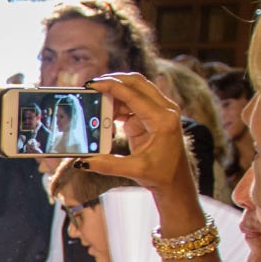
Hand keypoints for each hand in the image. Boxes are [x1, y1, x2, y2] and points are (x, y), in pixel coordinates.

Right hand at [85, 72, 191, 202]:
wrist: (175, 180)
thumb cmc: (161, 174)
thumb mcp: (135, 170)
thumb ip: (108, 165)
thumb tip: (84, 161)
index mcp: (163, 120)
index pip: (134, 95)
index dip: (112, 87)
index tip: (92, 84)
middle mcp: (164, 110)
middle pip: (137, 83)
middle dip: (114, 81)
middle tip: (92, 85)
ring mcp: (159, 111)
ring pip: (134, 91)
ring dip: (114, 94)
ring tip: (95, 102)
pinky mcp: (151, 116)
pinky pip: (132, 103)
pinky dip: (117, 105)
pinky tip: (105, 114)